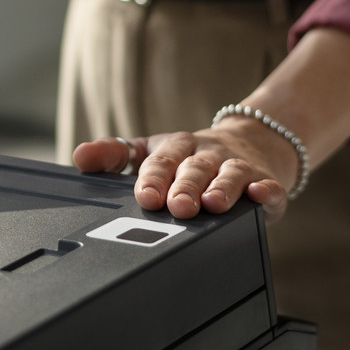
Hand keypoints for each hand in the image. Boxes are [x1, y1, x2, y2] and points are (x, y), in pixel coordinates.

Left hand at [72, 122, 299, 223]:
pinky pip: (268, 187)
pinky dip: (266, 192)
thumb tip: (80, 157)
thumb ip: (115, 155)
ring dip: (222, 189)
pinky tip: (260, 196)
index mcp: (175, 148)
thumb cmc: (190, 156)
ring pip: (230, 175)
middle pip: (194, 169)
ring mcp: (238, 166)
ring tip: (213, 205)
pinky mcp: (265, 181)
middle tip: (177, 207)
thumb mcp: (151, 150)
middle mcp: (206, 155)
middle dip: (185, 187)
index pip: (160, 161)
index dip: (152, 178)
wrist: (251, 142)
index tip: (145, 197)